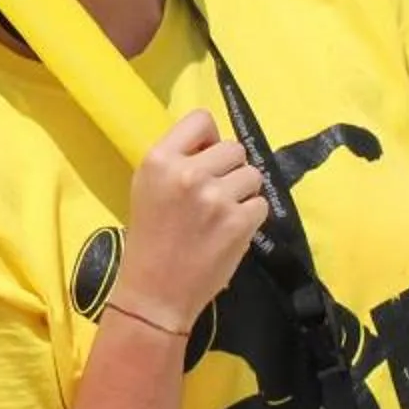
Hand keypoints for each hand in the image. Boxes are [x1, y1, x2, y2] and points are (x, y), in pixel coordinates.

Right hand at [114, 110, 265, 329]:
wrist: (156, 289)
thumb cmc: (149, 236)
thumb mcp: (148, 187)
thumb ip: (177, 161)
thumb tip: (214, 145)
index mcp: (159, 159)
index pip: (201, 119)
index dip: (209, 139)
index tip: (204, 158)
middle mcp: (188, 172)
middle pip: (234, 148)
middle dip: (229, 168)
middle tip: (214, 192)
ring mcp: (216, 197)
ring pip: (252, 175)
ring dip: (243, 192)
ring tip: (222, 213)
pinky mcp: (240, 221)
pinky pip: (261, 203)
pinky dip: (250, 216)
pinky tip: (230, 230)